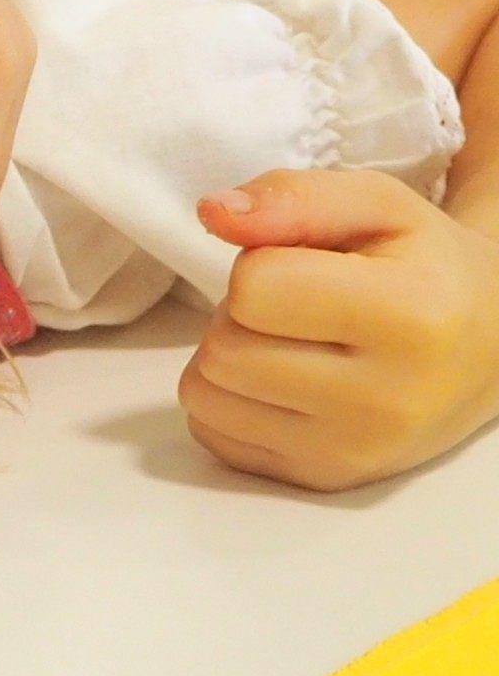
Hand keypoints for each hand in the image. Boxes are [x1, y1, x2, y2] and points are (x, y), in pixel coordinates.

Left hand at [183, 168, 498, 489]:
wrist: (487, 348)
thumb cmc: (422, 265)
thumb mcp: (377, 205)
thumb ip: (293, 196)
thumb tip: (214, 213)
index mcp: (410, 318)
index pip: (253, 288)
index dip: (261, 263)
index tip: (306, 267)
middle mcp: (386, 401)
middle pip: (223, 347)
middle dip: (241, 314)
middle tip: (297, 308)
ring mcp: (354, 451)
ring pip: (205, 394)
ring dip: (228, 358)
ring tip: (291, 343)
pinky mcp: (323, 479)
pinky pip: (212, 434)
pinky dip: (229, 402)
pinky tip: (283, 383)